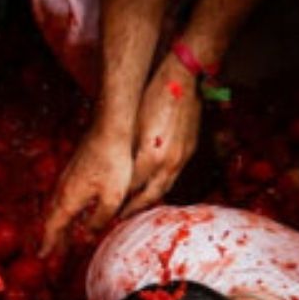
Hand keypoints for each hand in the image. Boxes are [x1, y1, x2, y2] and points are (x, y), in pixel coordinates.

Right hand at [40, 125, 134, 256]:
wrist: (110, 129)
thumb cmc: (114, 162)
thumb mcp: (112, 197)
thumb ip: (99, 219)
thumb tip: (88, 234)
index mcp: (70, 199)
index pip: (54, 227)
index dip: (49, 243)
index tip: (43, 256)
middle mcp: (63, 189)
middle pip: (53, 219)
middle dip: (52, 237)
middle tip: (52, 252)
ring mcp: (67, 178)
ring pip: (58, 208)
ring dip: (58, 224)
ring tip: (63, 236)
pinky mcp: (74, 171)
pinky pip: (63, 198)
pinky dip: (64, 211)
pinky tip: (72, 210)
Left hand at [121, 56, 203, 214]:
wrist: (183, 80)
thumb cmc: (150, 97)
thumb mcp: (131, 124)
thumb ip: (126, 149)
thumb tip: (114, 168)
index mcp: (150, 155)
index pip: (131, 187)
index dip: (119, 200)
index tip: (108, 209)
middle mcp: (169, 161)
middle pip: (150, 195)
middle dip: (134, 209)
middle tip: (119, 219)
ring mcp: (183, 157)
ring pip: (165, 187)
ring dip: (149, 200)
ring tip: (135, 208)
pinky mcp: (190, 150)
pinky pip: (174, 176)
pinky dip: (162, 185)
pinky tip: (154, 188)